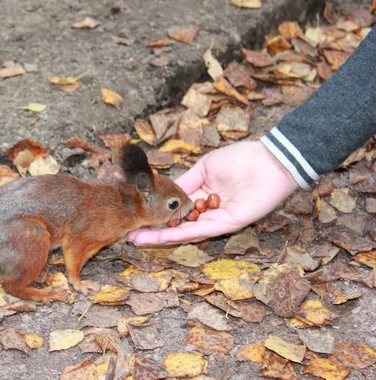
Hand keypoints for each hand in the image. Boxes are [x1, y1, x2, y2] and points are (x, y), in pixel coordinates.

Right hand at [127, 141, 298, 244]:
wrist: (268, 162)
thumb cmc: (240, 159)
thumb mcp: (204, 167)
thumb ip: (185, 182)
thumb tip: (164, 191)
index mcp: (201, 195)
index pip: (174, 209)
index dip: (156, 213)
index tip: (135, 215)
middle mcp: (206, 211)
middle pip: (175, 224)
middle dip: (151, 230)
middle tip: (129, 234)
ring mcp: (215, 220)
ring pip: (182, 232)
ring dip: (159, 236)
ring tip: (136, 238)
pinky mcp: (225, 225)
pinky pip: (197, 231)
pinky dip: (177, 234)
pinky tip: (158, 236)